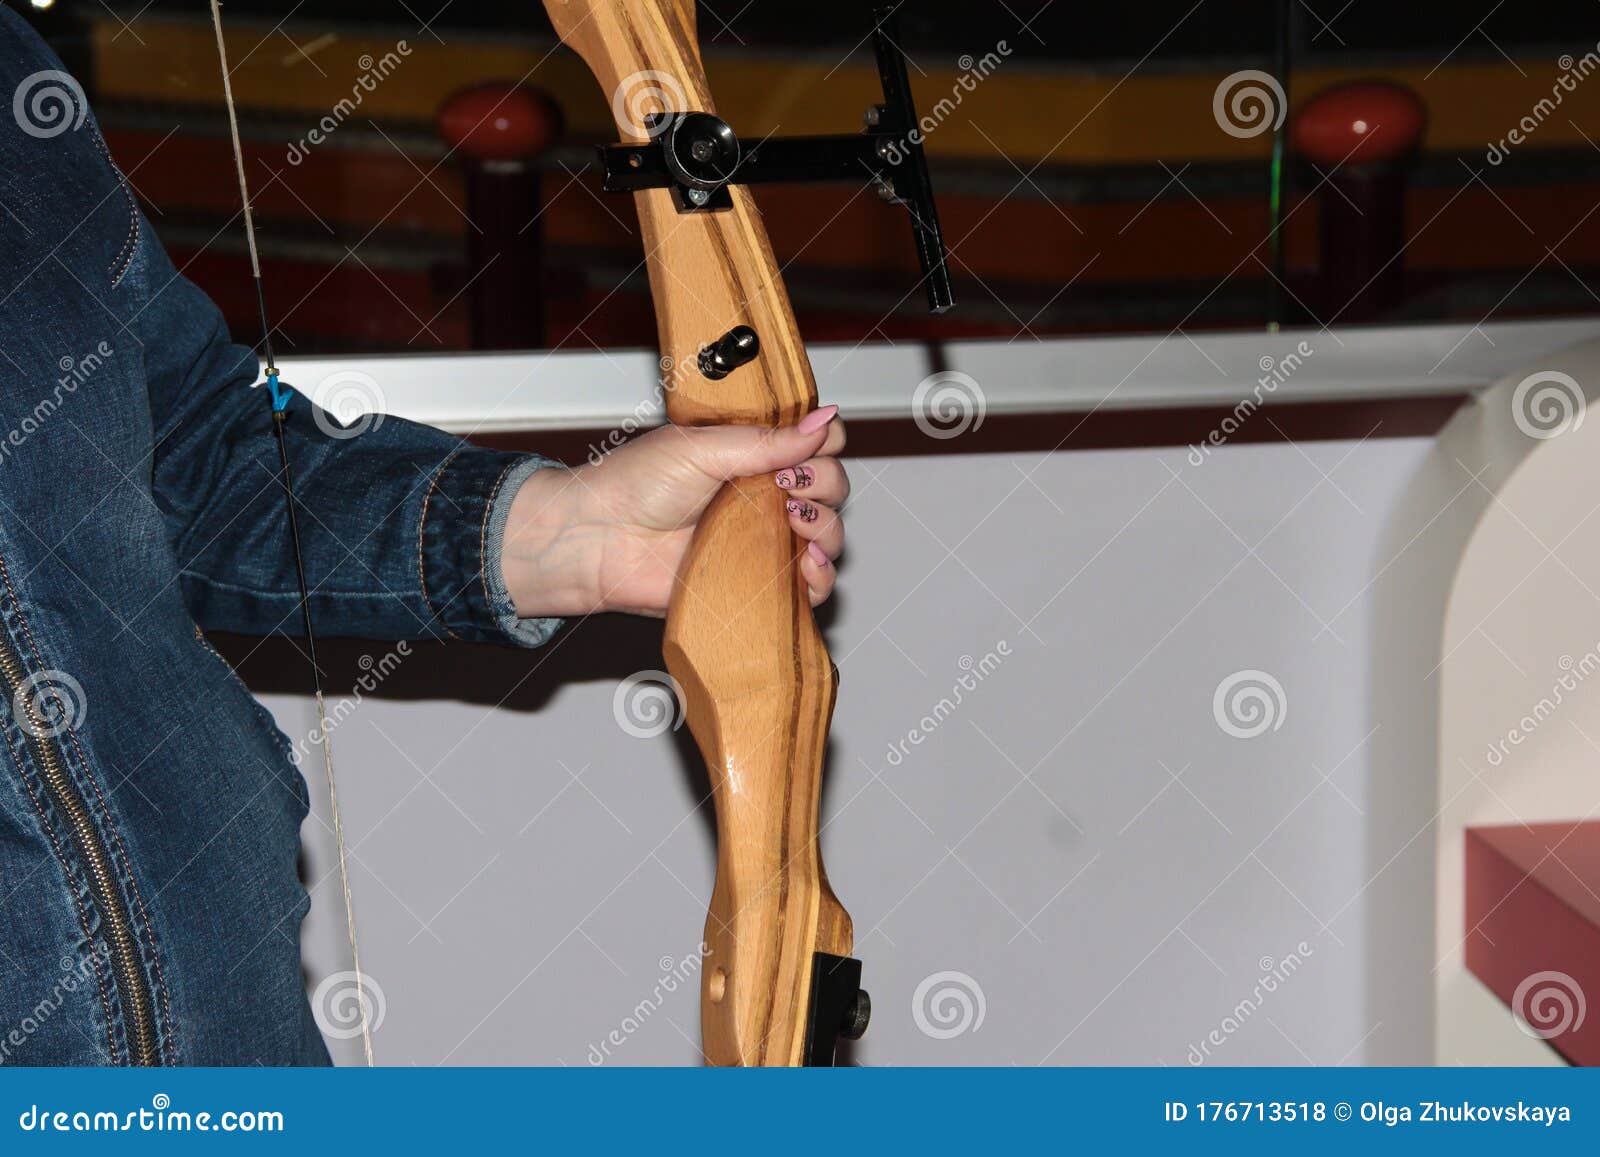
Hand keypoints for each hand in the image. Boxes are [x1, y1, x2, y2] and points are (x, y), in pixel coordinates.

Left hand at [500, 406, 846, 617]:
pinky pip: (808, 587)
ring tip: (793, 522)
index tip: (805, 449)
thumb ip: (767, 440)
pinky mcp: (755, 582)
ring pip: (828, 535)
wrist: (595, 541)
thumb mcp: (702, 447)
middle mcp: (761, 495)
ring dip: (826, 527)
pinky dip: (820, 577)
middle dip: (824, 483)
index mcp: (751, 455)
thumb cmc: (631, 488)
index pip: (814, 444)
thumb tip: (822, 421)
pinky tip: (805, 563)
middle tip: (789, 486)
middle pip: (830, 488)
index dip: (823, 444)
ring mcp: (761, 540)